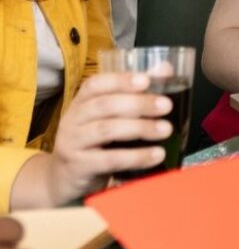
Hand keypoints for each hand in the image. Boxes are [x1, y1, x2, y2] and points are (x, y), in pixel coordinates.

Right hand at [14, 72, 171, 207]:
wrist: (61, 179)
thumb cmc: (93, 141)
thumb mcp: (109, 117)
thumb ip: (135, 92)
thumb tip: (165, 69)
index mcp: (81, 102)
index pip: (95, 84)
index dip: (120, 80)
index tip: (147, 80)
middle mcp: (73, 119)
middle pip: (105, 105)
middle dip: (139, 103)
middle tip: (166, 105)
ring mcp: (72, 143)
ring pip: (106, 130)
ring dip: (140, 128)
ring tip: (166, 129)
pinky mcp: (78, 167)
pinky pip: (109, 159)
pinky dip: (136, 156)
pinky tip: (156, 155)